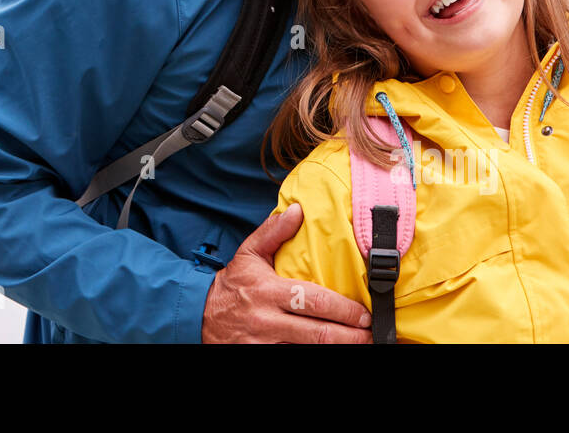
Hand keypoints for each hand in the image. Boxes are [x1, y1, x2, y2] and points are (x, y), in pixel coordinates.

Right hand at [201, 203, 372, 342]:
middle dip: (350, 337)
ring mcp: (264, 344)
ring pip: (309, 351)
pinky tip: (333, 351)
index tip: (365, 314)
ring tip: (360, 345)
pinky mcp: (260, 356)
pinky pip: (293, 358)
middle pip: (318, 333)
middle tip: (370, 335)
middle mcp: (268, 320)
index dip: (343, 310)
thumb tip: (297, 210)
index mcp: (268, 291)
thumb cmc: (231, 286)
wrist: (198, 316)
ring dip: (337, 349)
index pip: (313, 301)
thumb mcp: (248, 254)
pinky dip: (314, 355)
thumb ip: (273, 233)